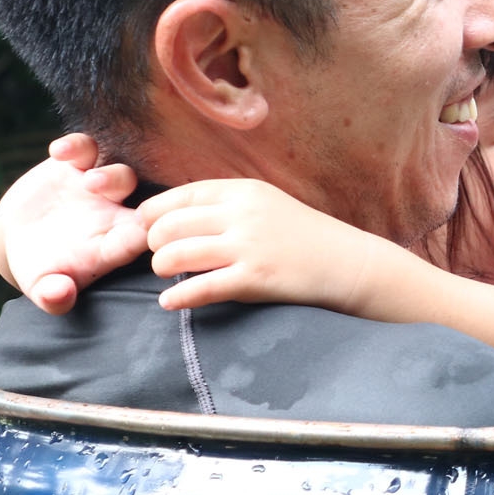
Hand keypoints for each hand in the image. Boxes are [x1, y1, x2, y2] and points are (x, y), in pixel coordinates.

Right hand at [0, 134, 146, 313]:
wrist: (25, 238)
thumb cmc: (42, 268)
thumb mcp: (41, 286)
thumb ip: (52, 296)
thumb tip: (58, 296)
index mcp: (117, 246)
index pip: (142, 238)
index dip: (144, 233)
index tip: (137, 230)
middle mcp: (116, 214)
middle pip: (142, 201)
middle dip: (135, 201)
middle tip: (104, 194)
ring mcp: (99, 188)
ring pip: (119, 172)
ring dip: (109, 173)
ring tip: (87, 179)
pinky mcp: (77, 166)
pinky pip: (86, 149)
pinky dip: (76, 146)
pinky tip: (58, 153)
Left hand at [140, 179, 386, 313]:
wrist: (346, 263)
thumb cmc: (302, 235)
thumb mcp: (266, 203)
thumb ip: (225, 204)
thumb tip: (173, 215)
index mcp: (243, 192)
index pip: (179, 197)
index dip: (154, 214)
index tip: (147, 227)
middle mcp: (243, 215)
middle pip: (171, 226)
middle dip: (154, 243)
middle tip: (159, 254)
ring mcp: (249, 247)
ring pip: (178, 255)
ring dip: (162, 267)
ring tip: (165, 273)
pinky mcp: (255, 279)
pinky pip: (201, 289)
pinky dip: (177, 298)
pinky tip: (169, 302)